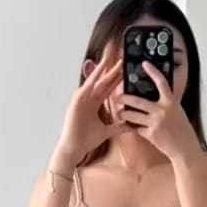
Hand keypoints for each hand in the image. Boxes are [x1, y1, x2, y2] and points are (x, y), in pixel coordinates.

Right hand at [55, 42, 134, 166]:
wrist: (75, 148)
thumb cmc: (87, 140)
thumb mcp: (107, 131)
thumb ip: (119, 127)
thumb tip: (132, 126)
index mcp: (95, 103)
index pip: (108, 88)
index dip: (117, 78)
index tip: (126, 70)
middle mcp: (88, 98)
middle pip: (103, 81)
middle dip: (112, 70)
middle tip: (122, 58)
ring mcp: (82, 99)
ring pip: (94, 81)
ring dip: (101, 70)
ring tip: (109, 58)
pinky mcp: (76, 102)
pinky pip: (85, 88)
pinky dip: (91, 79)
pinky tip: (98, 71)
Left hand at [110, 59, 202, 162]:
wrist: (185, 149)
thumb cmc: (182, 131)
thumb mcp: (178, 112)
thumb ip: (167, 104)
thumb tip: (156, 96)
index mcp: (171, 102)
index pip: (161, 83)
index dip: (153, 72)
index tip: (145, 64)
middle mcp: (163, 110)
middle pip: (138, 101)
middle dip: (125, 99)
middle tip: (117, 97)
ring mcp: (156, 123)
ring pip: (134, 116)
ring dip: (125, 115)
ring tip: (120, 113)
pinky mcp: (151, 134)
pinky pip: (138, 129)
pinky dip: (134, 128)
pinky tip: (131, 128)